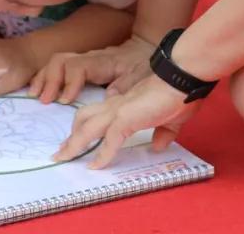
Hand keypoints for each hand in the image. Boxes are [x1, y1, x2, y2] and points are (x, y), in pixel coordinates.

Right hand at [28, 35, 154, 104]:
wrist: (143, 48)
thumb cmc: (141, 63)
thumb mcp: (140, 74)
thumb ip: (126, 84)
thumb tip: (108, 95)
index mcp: (102, 62)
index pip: (78, 67)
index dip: (69, 82)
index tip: (65, 100)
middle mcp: (88, 58)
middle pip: (61, 61)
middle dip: (50, 79)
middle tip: (44, 101)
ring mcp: (82, 60)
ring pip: (56, 62)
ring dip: (43, 78)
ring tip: (35, 96)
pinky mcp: (79, 64)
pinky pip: (57, 67)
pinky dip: (46, 78)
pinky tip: (40, 91)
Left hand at [53, 74, 200, 168]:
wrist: (182, 77)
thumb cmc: (179, 94)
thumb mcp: (171, 119)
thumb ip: (164, 132)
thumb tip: (159, 145)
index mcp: (126, 103)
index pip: (99, 114)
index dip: (87, 127)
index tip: (79, 140)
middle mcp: (117, 105)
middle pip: (84, 118)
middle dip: (71, 136)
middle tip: (61, 152)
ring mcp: (119, 111)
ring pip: (87, 128)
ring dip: (74, 145)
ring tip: (63, 159)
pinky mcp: (127, 118)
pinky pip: (109, 140)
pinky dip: (101, 155)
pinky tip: (95, 166)